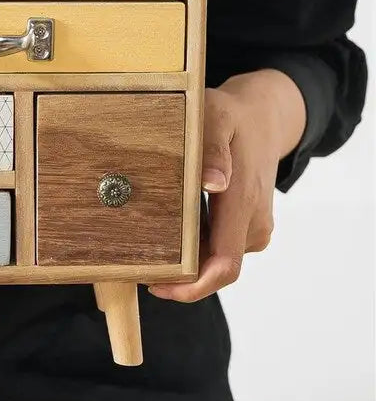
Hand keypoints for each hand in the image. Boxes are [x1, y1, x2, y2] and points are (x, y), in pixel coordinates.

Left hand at [149, 69, 305, 302]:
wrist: (265, 117)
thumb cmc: (232, 115)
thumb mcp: (217, 117)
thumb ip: (212, 148)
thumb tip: (213, 183)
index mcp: (243, 202)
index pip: (224, 264)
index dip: (192, 286)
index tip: (157, 284)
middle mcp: (253, 222)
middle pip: (214, 268)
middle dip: (178, 275)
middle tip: (136, 264)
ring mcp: (253, 226)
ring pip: (215, 257)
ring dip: (184, 259)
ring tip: (145, 246)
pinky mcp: (247, 225)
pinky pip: (218, 245)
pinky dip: (193, 246)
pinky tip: (166, 231)